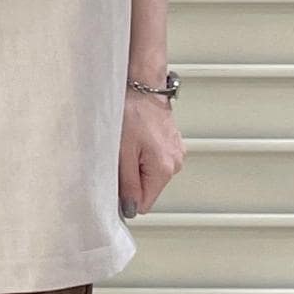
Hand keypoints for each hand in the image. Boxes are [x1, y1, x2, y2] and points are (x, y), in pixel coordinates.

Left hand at [118, 89, 184, 218]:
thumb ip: (127, 184)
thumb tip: (131, 208)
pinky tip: (136, 140)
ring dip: (136, 167)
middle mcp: (175, 163)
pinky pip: (154, 161)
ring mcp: (176, 153)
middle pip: (148, 189)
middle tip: (121, 157)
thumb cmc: (131, 112)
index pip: (145, 203)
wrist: (143, 86)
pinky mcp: (172, 145)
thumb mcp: (122, 153)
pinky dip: (143, 156)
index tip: (116, 183)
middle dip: (131, 180)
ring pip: (150, 175)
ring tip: (129, 146)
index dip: (127, 198)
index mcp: (165, 168)